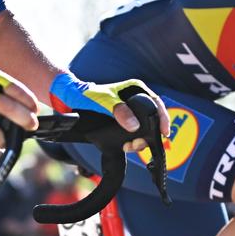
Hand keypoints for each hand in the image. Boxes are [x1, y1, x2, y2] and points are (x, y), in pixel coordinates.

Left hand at [47, 72, 164, 156]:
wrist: (70, 100)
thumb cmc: (87, 95)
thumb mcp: (104, 102)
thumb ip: (119, 111)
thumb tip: (134, 125)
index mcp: (135, 89)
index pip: (156, 103)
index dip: (163, 118)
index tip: (164, 132)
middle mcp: (134, 100)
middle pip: (151, 119)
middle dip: (150, 133)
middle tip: (141, 144)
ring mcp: (128, 112)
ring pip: (142, 129)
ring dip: (139, 140)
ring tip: (130, 146)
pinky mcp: (121, 123)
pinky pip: (132, 134)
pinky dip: (131, 142)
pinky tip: (126, 146)